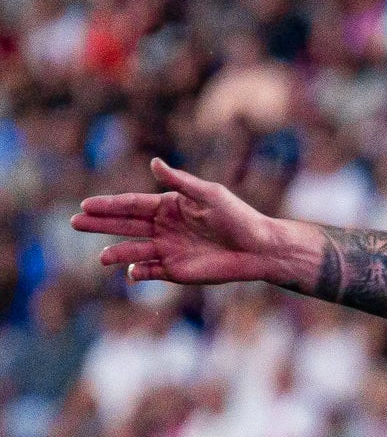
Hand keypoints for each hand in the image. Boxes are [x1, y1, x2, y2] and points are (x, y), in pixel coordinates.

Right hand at [74, 159, 309, 287]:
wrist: (259, 248)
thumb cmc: (238, 217)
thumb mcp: (210, 194)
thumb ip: (180, 182)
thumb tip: (154, 163)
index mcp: (168, 206)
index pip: (131, 204)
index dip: (109, 205)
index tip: (86, 204)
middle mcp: (163, 227)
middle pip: (125, 225)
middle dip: (100, 224)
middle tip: (76, 223)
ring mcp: (168, 249)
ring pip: (133, 250)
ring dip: (117, 252)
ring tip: (101, 257)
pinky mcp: (176, 271)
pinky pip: (150, 272)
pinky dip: (139, 273)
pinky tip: (132, 273)